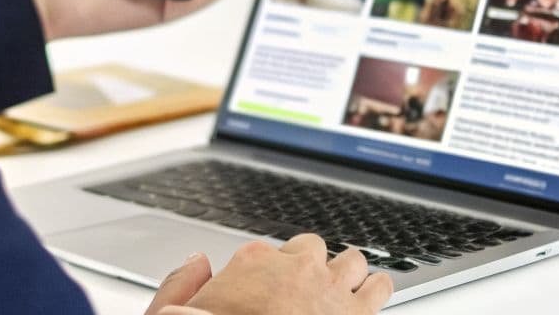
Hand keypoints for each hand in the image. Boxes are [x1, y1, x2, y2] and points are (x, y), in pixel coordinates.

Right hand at [155, 235, 393, 314]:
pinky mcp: (357, 313)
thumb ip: (181, 286)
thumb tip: (195, 263)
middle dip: (310, 266)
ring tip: (342, 289)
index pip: (267, 252)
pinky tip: (370, 297)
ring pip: (351, 261)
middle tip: (304, 290)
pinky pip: (381, 287)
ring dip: (347, 274)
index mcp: (253, 263)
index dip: (268, 272)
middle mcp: (296, 267)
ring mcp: (330, 288)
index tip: (264, 290)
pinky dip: (376, 290)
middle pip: (312, 249)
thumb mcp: (176, 314)